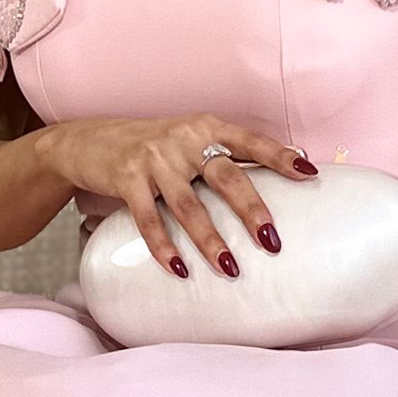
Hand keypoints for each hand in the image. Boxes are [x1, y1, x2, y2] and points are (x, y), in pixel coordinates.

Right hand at [36, 113, 316, 279]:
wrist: (89, 141)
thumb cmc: (152, 148)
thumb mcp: (188, 140)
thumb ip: (223, 157)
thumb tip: (274, 187)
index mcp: (206, 127)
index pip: (251, 142)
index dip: (280, 157)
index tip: (309, 174)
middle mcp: (184, 138)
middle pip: (226, 176)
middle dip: (251, 210)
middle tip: (272, 242)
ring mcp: (154, 158)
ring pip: (189, 204)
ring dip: (211, 240)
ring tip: (231, 269)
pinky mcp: (126, 178)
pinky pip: (148, 218)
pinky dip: (164, 246)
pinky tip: (179, 269)